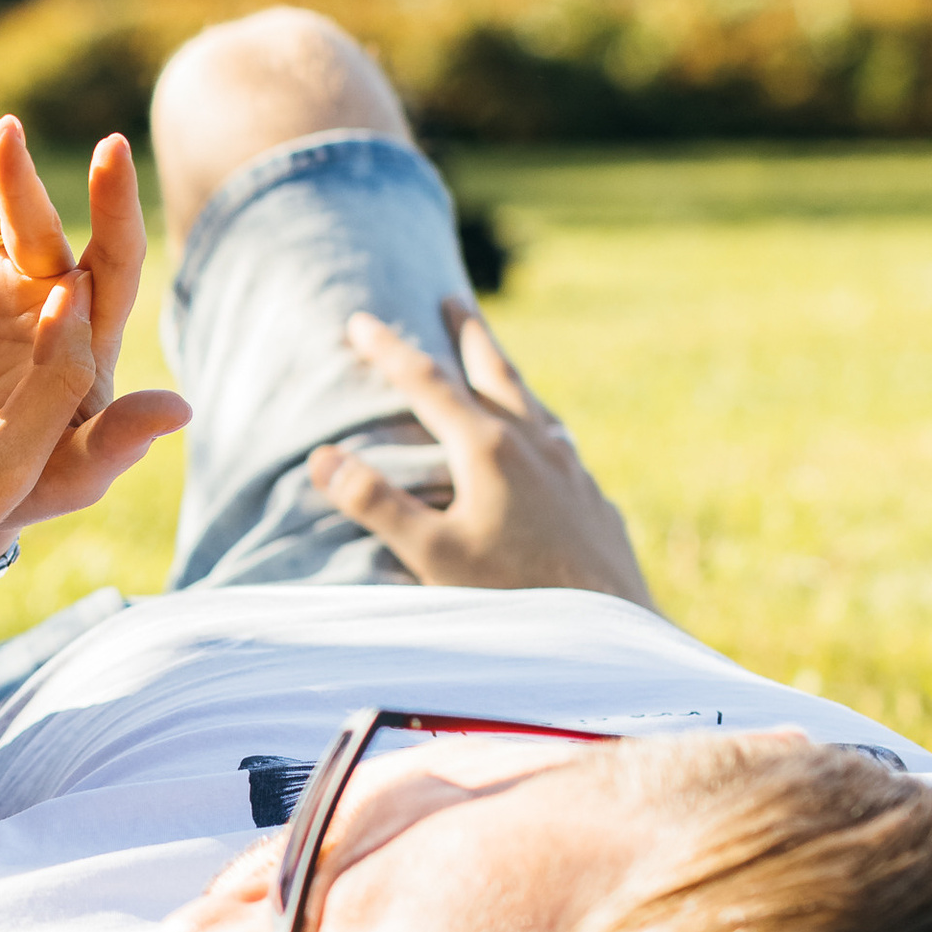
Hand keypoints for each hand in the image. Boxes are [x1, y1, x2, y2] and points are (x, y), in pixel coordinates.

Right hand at [0, 83, 189, 540]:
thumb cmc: (15, 495)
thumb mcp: (64, 476)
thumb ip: (113, 443)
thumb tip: (182, 411)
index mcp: (82, 332)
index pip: (112, 259)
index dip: (115, 207)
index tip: (113, 150)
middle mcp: (39, 292)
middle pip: (37, 222)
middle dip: (18, 176)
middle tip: (1, 131)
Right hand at [306, 303, 653, 606]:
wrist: (608, 631)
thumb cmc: (514, 597)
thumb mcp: (432, 554)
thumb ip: (375, 504)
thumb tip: (322, 457)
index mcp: (487, 449)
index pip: (426, 383)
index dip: (388, 350)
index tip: (359, 320)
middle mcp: (533, 444)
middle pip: (495, 372)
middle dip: (468, 334)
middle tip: (452, 300)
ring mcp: (570, 468)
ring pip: (532, 402)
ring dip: (506, 374)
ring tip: (495, 363)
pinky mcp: (592, 497)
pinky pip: (560, 441)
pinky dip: (538, 423)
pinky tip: (545, 444)